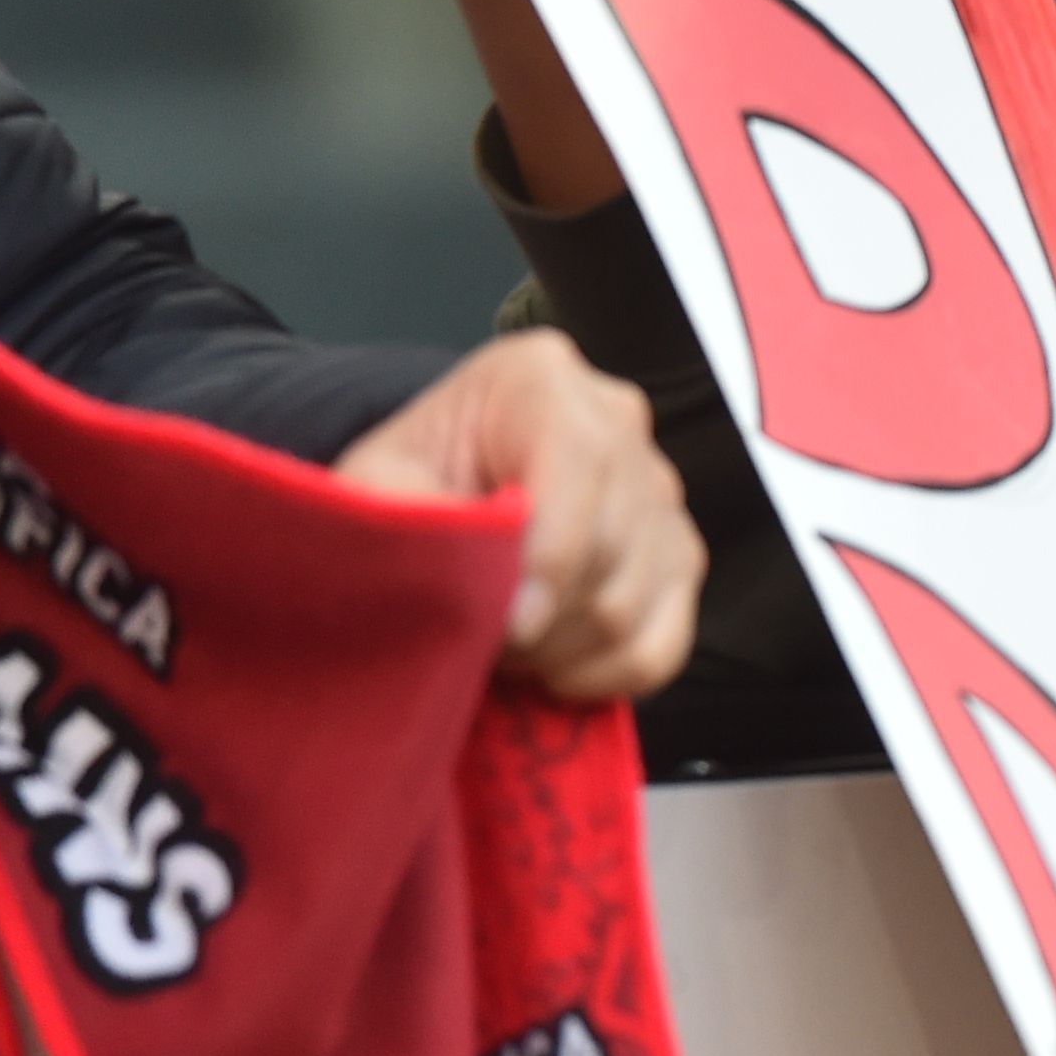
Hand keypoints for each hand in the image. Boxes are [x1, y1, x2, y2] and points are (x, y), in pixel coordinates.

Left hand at [334, 331, 701, 701]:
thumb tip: (479, 596)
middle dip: (539, 618)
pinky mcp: (679, 556)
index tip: (503, 624)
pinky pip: (662, 644)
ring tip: (501, 650)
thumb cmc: (407, 479)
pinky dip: (604, 677)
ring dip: (558, 651)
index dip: (547, 556)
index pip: (578, 462)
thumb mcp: (376, 482)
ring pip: (631, 603)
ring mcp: (660, 492)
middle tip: (476, 642)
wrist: (441, 486)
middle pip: (610, 546)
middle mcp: (620, 423)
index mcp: (543, 379)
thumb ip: (413, 520)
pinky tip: (551, 670)